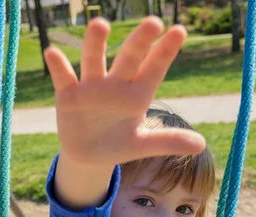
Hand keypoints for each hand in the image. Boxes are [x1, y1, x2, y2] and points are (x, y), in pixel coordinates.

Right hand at [44, 17, 204, 168]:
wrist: (89, 155)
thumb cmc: (119, 143)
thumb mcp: (143, 144)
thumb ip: (169, 141)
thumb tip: (201, 144)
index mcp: (137, 94)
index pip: (154, 69)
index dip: (165, 52)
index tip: (180, 30)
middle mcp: (116, 84)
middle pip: (129, 59)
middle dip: (139, 42)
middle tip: (152, 22)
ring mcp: (91, 87)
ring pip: (94, 61)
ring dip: (95, 44)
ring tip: (100, 24)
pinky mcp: (68, 95)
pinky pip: (63, 78)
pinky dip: (58, 67)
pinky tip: (53, 53)